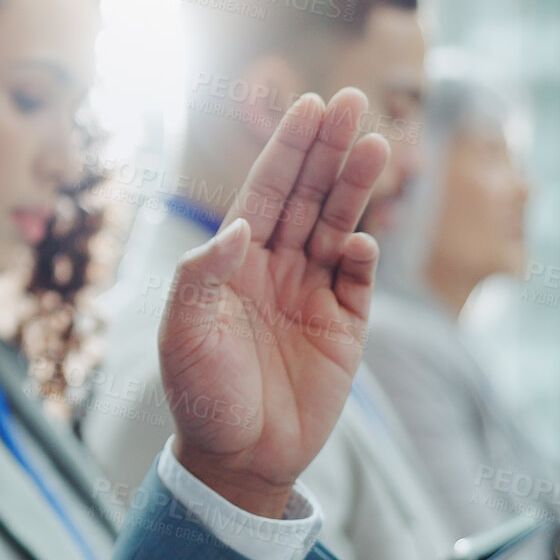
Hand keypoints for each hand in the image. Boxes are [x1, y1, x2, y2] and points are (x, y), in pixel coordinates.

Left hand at [159, 89, 389, 516]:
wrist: (234, 460)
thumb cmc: (199, 394)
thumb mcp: (183, 331)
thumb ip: (202, 274)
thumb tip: (239, 224)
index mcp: (233, 262)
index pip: (265, 191)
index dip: (288, 149)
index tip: (310, 104)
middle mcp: (275, 269)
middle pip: (307, 197)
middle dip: (328, 149)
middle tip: (354, 99)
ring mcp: (313, 296)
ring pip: (339, 228)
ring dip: (355, 188)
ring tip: (376, 145)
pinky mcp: (345, 331)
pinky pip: (358, 284)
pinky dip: (363, 259)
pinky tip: (361, 240)